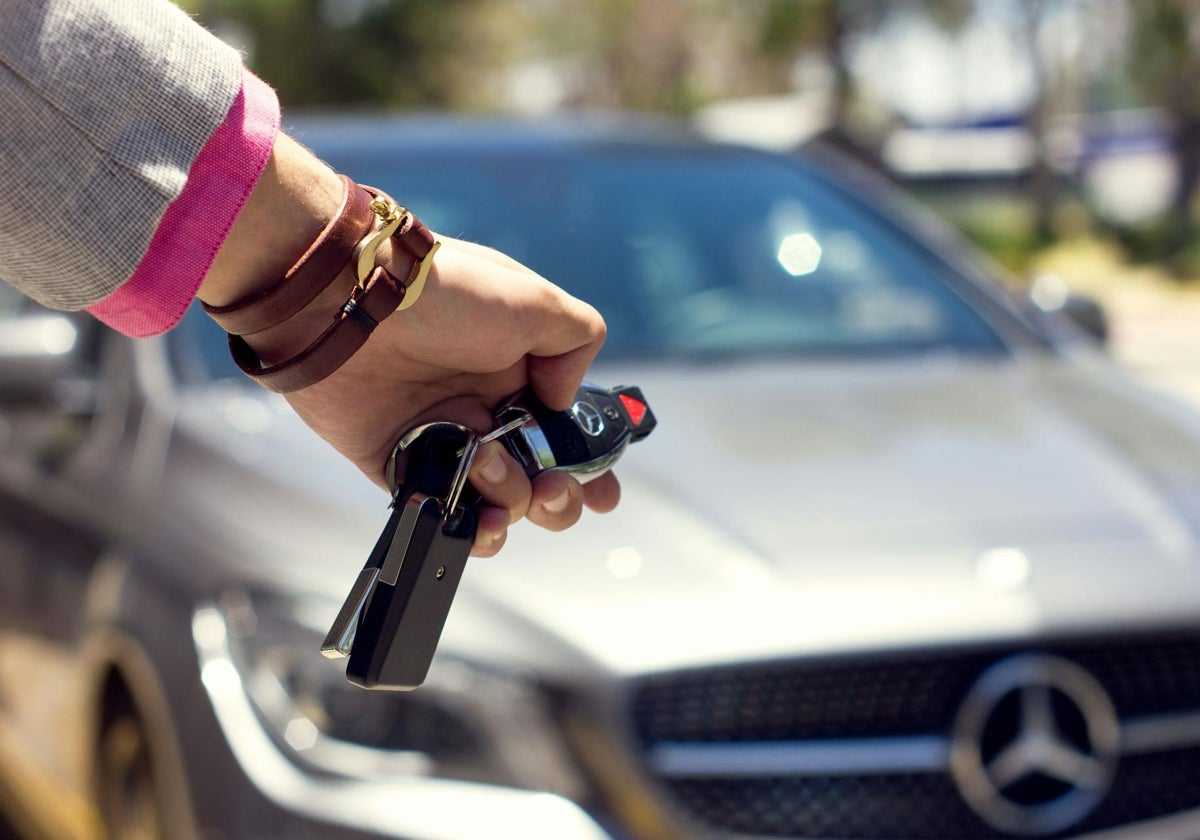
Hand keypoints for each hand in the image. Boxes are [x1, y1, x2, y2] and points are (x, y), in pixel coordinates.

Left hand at [199, 133, 620, 554]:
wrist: (351, 302)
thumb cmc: (445, 294)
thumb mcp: (534, 301)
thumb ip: (576, 343)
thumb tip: (565, 400)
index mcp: (520, 371)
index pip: (566, 429)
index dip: (590, 464)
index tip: (604, 491)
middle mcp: (485, 408)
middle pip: (539, 477)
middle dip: (559, 496)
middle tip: (554, 488)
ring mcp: (443, 438)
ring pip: (497, 500)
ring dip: (511, 500)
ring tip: (489, 467)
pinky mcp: (398, 463)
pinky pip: (440, 510)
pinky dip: (467, 529)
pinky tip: (479, 523)